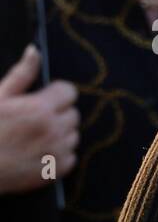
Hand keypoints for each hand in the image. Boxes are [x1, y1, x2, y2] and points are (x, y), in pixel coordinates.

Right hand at [0, 45, 78, 193]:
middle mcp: (54, 130)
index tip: (43, 98)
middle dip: (57, 113)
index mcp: (40, 108)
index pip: (69, 92)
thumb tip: (34, 51)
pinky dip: (59, 155)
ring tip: (33, 137)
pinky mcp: (58, 170)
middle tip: (34, 119)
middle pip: (73, 114)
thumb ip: (21, 74)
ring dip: (60, 134)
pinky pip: (71, 157)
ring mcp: (57, 152)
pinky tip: (38, 153)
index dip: (56, 93)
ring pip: (73, 135)